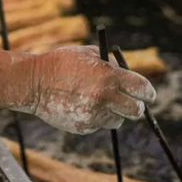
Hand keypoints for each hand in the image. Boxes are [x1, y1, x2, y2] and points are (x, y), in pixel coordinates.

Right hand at [10, 46, 155, 134]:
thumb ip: (111, 65)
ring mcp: (94, 114)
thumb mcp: (88, 54)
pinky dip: (95, 118)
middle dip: (136, 107)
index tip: (148, 95)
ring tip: (95, 101)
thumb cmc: (61, 63)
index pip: (142, 89)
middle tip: (131, 103)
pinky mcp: (84, 126)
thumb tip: (128, 76)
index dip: (148, 93)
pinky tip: (80, 105)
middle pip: (136, 111)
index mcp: (109, 76)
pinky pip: (99, 125)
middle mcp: (104, 97)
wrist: (34, 82)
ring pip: (117, 120)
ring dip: (113, 113)